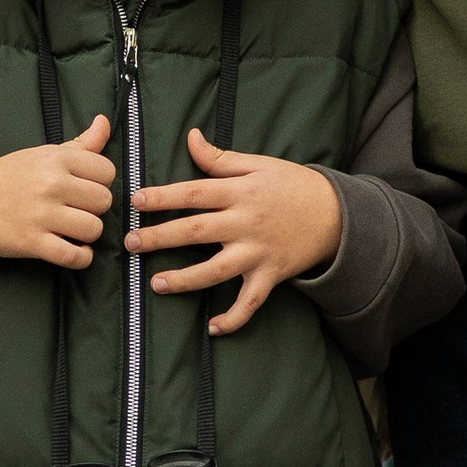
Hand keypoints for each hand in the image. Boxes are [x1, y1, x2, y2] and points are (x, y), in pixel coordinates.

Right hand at [0, 114, 114, 267]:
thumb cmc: (6, 177)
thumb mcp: (41, 154)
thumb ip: (79, 143)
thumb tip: (104, 121)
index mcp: (55, 158)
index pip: (106, 171)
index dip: (99, 182)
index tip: (83, 188)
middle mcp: (50, 183)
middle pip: (104, 201)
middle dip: (93, 208)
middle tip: (75, 209)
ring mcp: (41, 214)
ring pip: (94, 229)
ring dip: (86, 234)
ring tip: (71, 230)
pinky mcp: (32, 243)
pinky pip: (75, 257)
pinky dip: (80, 258)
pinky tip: (72, 250)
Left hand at [126, 126, 342, 336]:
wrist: (337, 213)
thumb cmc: (292, 185)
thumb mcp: (259, 164)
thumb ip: (221, 158)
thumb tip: (190, 137)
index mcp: (240, 192)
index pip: (194, 192)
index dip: (163, 196)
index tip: (136, 201)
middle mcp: (246, 223)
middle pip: (197, 231)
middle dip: (160, 238)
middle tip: (130, 244)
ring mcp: (258, 252)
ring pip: (217, 270)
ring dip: (185, 280)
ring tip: (156, 284)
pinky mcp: (271, 275)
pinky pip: (250, 302)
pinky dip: (233, 318)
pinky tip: (212, 328)